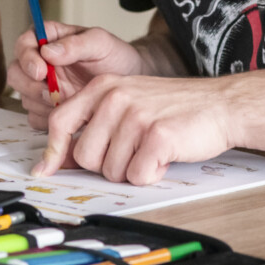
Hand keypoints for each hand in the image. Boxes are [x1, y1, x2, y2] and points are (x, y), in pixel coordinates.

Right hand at [8, 21, 144, 128]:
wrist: (129, 83)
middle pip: (16, 73)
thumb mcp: (100, 43)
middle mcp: (41, 63)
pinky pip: (35, 117)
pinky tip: (69, 114)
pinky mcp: (47, 109)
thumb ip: (75, 44)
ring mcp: (42, 87)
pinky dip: (48, 119)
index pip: (24, 44)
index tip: (41, 71)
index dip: (27, 58)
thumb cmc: (115, 57)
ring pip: (24, 97)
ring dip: (42, 103)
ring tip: (69, 103)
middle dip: (30, 85)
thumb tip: (48, 51)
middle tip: (53, 93)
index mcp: (49, 39)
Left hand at [34, 75, 234, 185]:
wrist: (220, 105)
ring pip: (111, 171)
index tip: (44, 171)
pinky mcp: (157, 135)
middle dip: (107, 165)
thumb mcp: (127, 103)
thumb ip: (94, 125)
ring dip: (132, 170)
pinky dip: (152, 175)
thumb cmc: (172, 109)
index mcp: (103, 87)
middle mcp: (115, 97)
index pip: (60, 121)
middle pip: (85, 156)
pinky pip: (138, 177)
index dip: (52, 152)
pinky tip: (164, 157)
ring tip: (151, 150)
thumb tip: (60, 160)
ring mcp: (136, 115)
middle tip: (133, 151)